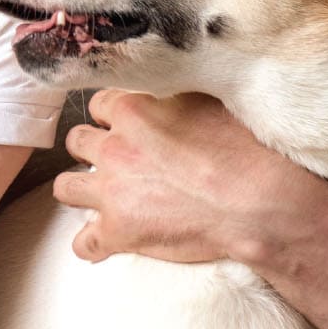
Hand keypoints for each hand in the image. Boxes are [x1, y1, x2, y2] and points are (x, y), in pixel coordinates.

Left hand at [54, 90, 315, 264]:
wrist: (261, 203)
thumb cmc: (247, 151)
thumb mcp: (209, 100)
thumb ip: (176, 93)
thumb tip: (172, 85)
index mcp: (132, 110)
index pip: (99, 105)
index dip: (113, 117)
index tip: (128, 127)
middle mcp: (114, 147)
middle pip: (77, 142)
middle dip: (93, 150)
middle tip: (118, 161)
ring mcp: (111, 191)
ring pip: (66, 186)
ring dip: (82, 190)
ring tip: (104, 196)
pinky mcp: (119, 231)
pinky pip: (84, 242)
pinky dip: (93, 243)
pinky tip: (105, 242)